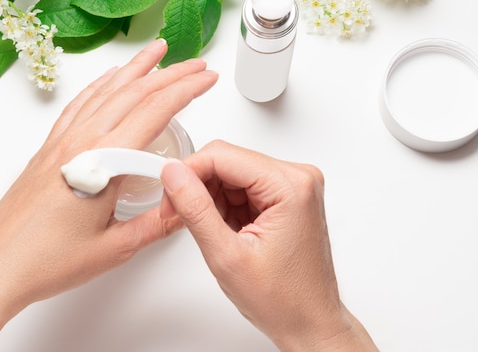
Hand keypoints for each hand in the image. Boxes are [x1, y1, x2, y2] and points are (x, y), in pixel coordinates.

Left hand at [0, 39, 217, 350]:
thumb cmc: (46, 260)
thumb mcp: (115, 247)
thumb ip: (157, 223)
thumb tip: (185, 203)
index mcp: (101, 161)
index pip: (154, 112)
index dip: (185, 90)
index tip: (206, 79)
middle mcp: (80, 142)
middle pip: (132, 93)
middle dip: (169, 74)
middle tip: (194, 64)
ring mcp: (61, 142)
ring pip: (105, 92)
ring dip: (134, 70)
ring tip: (156, 53)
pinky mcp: (48, 149)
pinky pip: (79, 105)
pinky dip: (98, 86)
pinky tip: (108, 80)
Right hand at [160, 140, 376, 350]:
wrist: (309, 322)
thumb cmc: (284, 299)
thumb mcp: (227, 256)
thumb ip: (196, 209)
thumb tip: (173, 174)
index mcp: (291, 186)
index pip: (223, 154)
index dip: (187, 171)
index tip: (168, 194)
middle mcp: (297, 178)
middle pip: (227, 160)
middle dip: (197, 185)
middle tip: (179, 214)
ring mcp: (293, 186)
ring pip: (231, 173)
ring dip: (211, 198)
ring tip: (214, 233)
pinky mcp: (286, 196)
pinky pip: (242, 186)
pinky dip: (225, 205)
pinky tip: (227, 230)